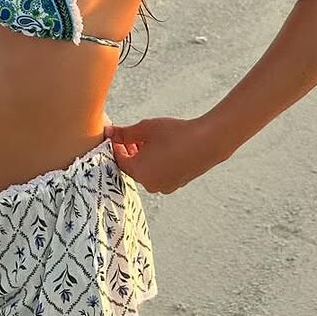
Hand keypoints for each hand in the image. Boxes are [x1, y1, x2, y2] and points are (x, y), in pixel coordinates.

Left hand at [103, 115, 229, 194]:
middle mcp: (150, 184)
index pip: (119, 160)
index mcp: (139, 172)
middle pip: (133, 167)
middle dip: (130, 152)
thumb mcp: (145, 128)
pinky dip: (156, 163)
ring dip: (144, 158)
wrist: (208, 142)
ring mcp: (165, 186)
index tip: (118, 135)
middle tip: (133, 136)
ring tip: (149, 140)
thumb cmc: (175, 133)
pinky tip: (163, 148)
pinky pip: (160, 174)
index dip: (117, 146)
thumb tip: (108, 132)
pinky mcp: (177, 184)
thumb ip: (124, 133)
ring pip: (147, 171)